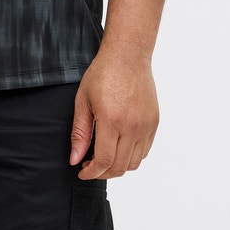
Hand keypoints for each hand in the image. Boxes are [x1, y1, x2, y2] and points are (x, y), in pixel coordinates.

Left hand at [70, 50, 158, 178]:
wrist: (128, 56)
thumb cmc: (103, 74)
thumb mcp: (83, 102)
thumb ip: (80, 134)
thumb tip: (75, 159)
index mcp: (112, 121)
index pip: (104, 161)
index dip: (92, 173)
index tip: (82, 172)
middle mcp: (133, 126)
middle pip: (120, 167)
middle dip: (102, 173)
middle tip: (90, 165)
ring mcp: (146, 125)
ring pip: (134, 163)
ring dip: (118, 167)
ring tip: (104, 157)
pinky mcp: (154, 122)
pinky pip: (144, 151)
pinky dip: (131, 156)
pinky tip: (118, 147)